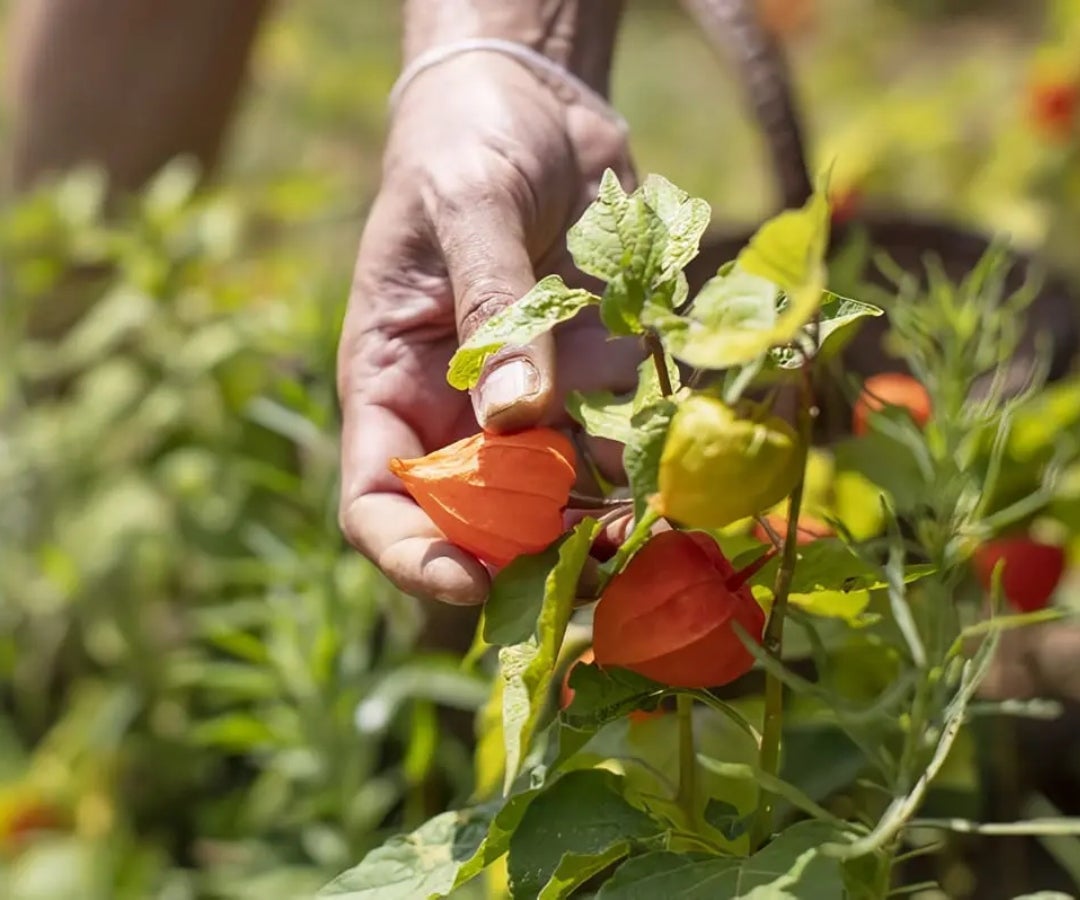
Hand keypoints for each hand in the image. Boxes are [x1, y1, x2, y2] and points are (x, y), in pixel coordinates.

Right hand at [338, 53, 641, 605]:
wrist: (532, 103)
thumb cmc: (465, 144)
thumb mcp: (469, 209)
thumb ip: (493, 309)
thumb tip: (517, 419)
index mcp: (393, 384)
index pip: (379, 499)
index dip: (414, 555)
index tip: (470, 585)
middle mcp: (460, 412)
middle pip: (483, 520)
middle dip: (536, 561)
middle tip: (600, 577)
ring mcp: (533, 401)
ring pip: (564, 498)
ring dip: (611, 529)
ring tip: (664, 543)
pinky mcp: (595, 378)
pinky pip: (625, 439)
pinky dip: (658, 467)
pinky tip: (698, 476)